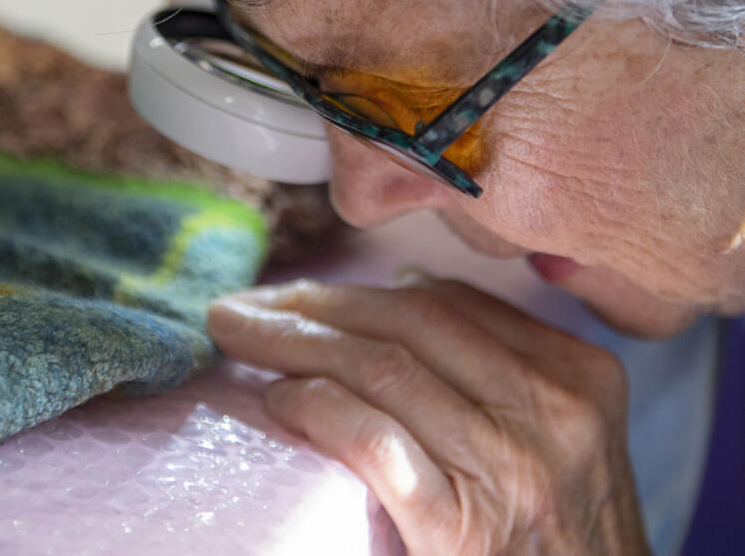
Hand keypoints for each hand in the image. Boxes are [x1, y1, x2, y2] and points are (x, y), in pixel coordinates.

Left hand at [207, 276, 649, 554]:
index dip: (357, 292)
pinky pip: (373, 440)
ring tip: (239, 338)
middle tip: (245, 307)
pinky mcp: (463, 528)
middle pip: (408, 321)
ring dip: (293, 344)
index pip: (447, 303)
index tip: (300, 296)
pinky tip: (278, 401)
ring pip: (382, 368)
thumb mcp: (560, 445)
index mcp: (579, 378)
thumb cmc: (560, 546)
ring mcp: (512, 468)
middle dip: (313, 305)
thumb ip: (501, 372)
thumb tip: (407, 289)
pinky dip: (317, 408)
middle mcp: (552, 412)